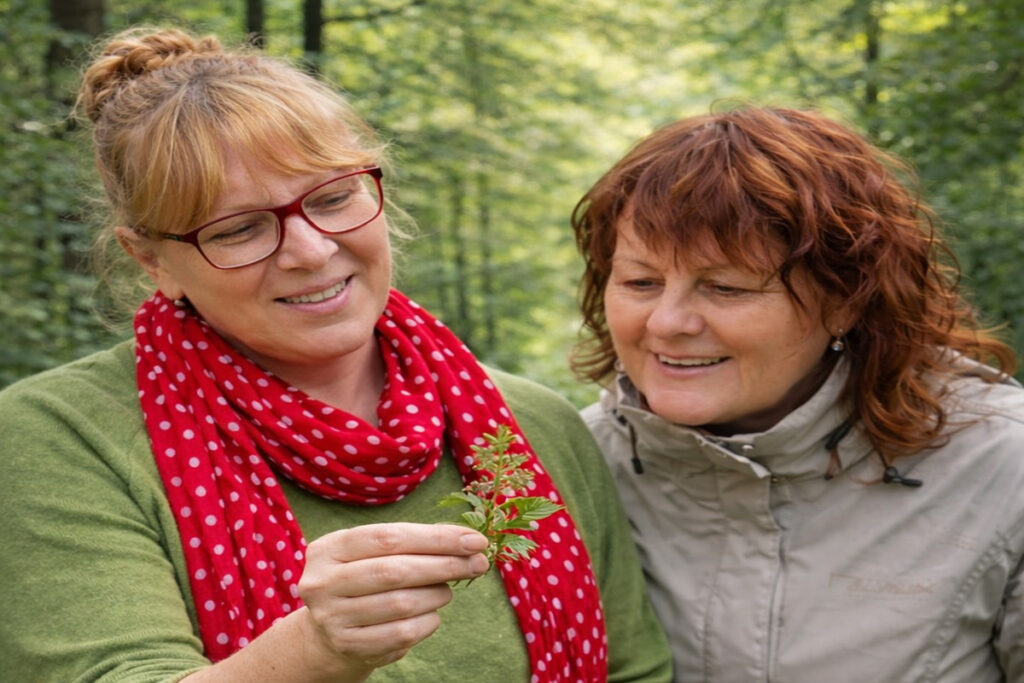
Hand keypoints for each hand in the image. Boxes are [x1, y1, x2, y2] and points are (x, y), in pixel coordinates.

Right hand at [297, 523, 488, 673]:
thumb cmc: (363, 579)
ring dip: (436, 594)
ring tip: (447, 589)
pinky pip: (402, 634)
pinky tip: (432, 614)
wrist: (328, 630)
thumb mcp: (374, 553)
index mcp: (329, 548)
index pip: (389, 537)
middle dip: (445, 565)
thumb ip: (413, 543)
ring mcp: (333, 617)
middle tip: (478, 563)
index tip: (473, 540)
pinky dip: (428, 622)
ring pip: (401, 604)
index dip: (436, 538)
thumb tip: (467, 541)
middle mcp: (323, 582)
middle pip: (395, 571)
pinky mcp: (349, 646)